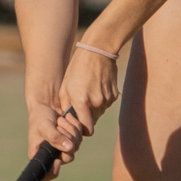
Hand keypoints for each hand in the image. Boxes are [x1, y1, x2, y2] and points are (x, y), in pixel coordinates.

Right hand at [27, 103, 84, 179]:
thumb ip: (54, 137)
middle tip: (59, 125)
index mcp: (40, 156)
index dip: (54, 170)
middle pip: (68, 157)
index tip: (57, 159)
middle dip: (66, 138)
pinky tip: (67, 118)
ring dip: (70, 130)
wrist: (46, 105)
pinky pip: (80, 136)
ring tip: (60, 120)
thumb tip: (69, 148)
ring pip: (76, 145)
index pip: (47, 174)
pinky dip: (75, 126)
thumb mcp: (44, 126)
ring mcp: (64, 148)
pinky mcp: (72, 140)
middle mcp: (52, 155)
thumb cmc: (39, 117)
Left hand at [49, 46, 120, 170]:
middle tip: (80, 106)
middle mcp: (97, 103)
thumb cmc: (78, 67)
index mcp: (82, 102)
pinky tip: (96, 87)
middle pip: (93, 122)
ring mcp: (107, 99)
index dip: (81, 129)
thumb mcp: (65, 85)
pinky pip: (106, 104)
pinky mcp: (114, 95)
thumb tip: (68, 118)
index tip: (76, 122)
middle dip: (86, 118)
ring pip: (100, 113)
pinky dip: (101, 100)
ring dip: (94, 108)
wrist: (98, 51)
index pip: (86, 129)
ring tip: (88, 92)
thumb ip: (66, 105)